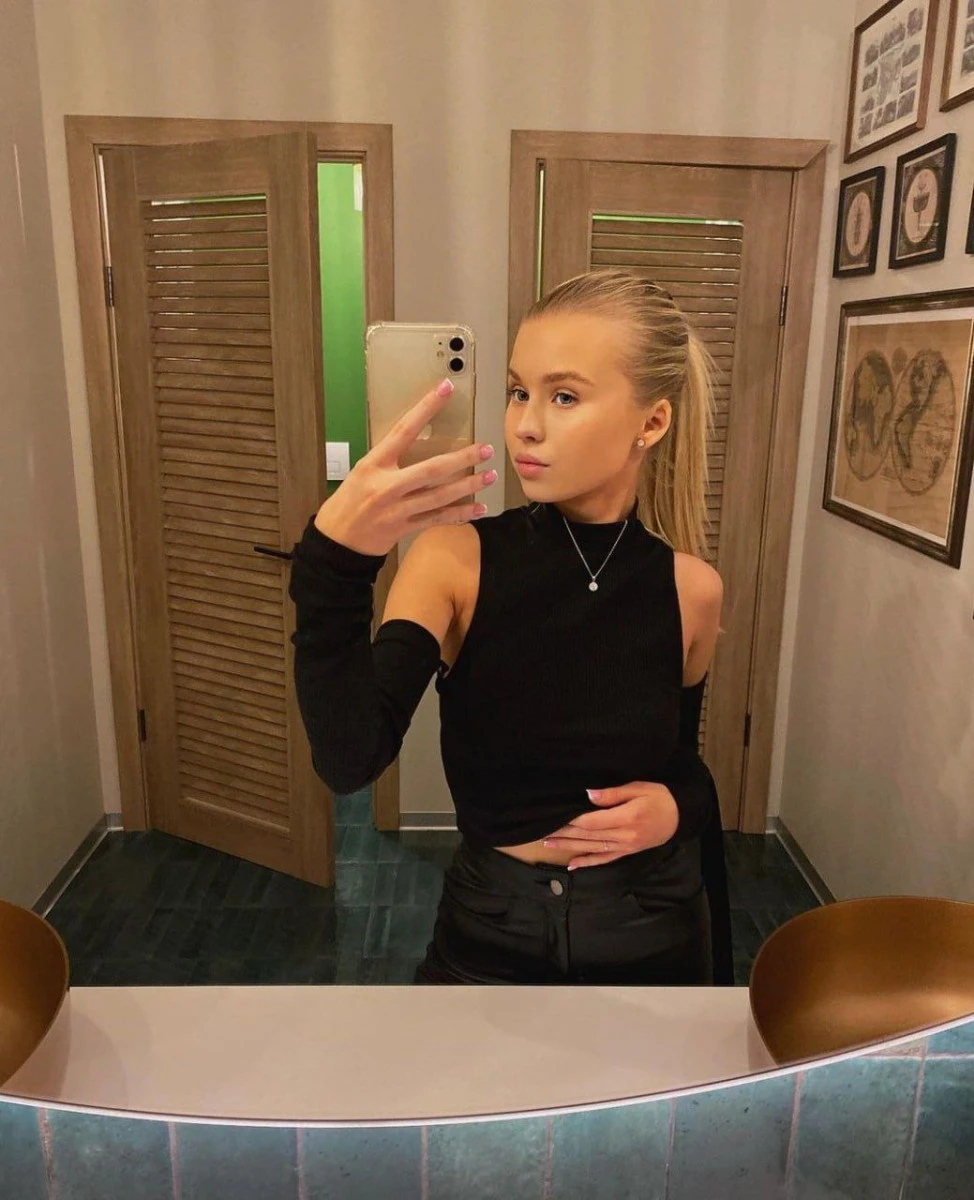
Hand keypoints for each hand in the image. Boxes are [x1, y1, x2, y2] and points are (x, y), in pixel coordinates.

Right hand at [313, 379, 497, 556]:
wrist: (336, 541)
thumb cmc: (348, 502)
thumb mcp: (362, 472)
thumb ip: (389, 460)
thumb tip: (418, 446)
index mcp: (374, 464)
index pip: (404, 429)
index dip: (426, 407)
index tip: (445, 389)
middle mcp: (387, 485)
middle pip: (432, 469)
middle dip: (463, 459)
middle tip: (486, 450)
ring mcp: (397, 509)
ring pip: (440, 496)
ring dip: (469, 486)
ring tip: (490, 476)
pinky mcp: (404, 528)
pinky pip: (437, 519)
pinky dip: (460, 514)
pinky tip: (479, 508)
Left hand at [542, 783, 679, 869]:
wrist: (680, 817)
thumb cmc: (659, 797)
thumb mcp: (638, 788)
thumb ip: (612, 793)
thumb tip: (588, 794)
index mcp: (626, 818)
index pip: (592, 822)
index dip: (572, 821)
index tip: (554, 818)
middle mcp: (624, 836)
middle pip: (588, 836)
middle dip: (564, 835)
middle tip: (543, 833)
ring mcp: (625, 847)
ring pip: (592, 848)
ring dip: (570, 847)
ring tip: (549, 844)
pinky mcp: (627, 852)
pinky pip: (605, 859)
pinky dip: (588, 862)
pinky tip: (573, 865)